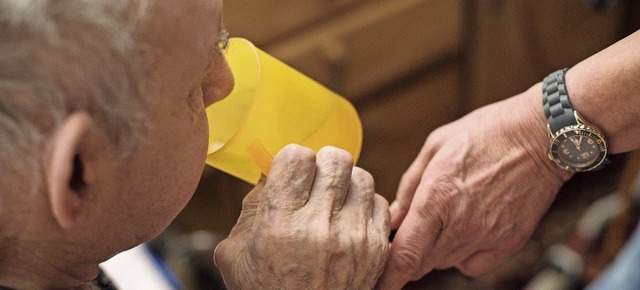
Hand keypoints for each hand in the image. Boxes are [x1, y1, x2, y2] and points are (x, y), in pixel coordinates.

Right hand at [214, 144, 390, 289]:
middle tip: (312, 184)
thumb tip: (270, 173)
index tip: (288, 173)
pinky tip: (348, 221)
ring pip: (361, 176)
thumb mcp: (235, 255)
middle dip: (320, 166)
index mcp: (280, 226)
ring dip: (345, 183)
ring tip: (331, 202)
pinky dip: (363, 206)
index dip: (291, 160)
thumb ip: (250, 208)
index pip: (298, 157)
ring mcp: (355, 239)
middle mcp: (321, 229)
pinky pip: (379, 203)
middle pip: (336, 159)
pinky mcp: (377, 250)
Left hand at [376, 84, 572, 288]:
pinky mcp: (509, 242)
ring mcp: (487, 237)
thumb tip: (393, 219)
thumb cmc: (486, 133)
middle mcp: (460, 224)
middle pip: (421, 263)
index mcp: (436, 199)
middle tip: (408, 233)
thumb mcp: (436, 147)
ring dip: (434, 251)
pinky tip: (466, 230)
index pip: (405, 254)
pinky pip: (472, 265)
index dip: (387, 276)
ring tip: (444, 217)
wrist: (542, 136)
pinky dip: (462, 256)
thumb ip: (410, 187)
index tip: (376, 283)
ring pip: (445, 263)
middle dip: (407, 255)